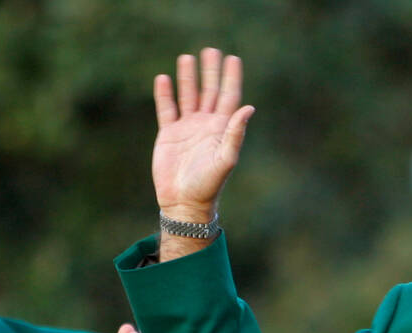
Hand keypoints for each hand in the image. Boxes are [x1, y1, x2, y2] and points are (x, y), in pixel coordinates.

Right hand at [153, 47, 254, 221]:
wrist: (184, 202)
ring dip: (188, 78)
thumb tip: (248, 108)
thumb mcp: (225, 159)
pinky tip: (163, 79)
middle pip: (210, 92)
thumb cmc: (208, 185)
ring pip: (188, 96)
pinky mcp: (169, 135)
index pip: (229, 97)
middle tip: (211, 50)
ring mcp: (187, 129)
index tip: (233, 59)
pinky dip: (165, 95)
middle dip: (210, 72)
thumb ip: (235, 133)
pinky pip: (167, 109)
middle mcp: (206, 125)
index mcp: (222, 129)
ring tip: (187, 57)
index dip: (231, 78)